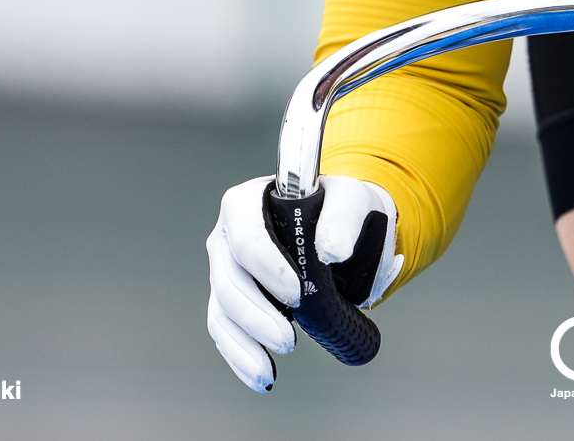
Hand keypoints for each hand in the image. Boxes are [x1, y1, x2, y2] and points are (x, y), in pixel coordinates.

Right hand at [206, 174, 403, 389]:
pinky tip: (258, 375)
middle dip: (256, 316)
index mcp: (247, 203)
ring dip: (243, 344)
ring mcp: (226, 269)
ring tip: (269, 371)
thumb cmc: (341, 207)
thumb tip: (332, 251)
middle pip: (229, 280)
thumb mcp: (351, 198)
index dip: (266, 267)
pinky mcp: (231, 298)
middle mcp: (228, 235)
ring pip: (222, 311)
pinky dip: (239, 356)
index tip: (296, 294)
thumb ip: (343, 218)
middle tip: (289, 340)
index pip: (246, 236)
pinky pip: (224, 330)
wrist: (342, 227)